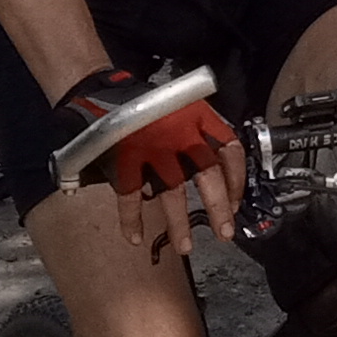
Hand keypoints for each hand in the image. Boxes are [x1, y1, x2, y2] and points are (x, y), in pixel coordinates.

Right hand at [56, 67, 244, 258]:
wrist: (100, 91)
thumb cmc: (144, 102)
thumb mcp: (180, 107)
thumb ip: (199, 133)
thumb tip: (219, 169)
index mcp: (198, 115)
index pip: (229, 150)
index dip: (236, 180)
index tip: (235, 203)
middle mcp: (179, 131)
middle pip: (207, 174)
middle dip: (218, 208)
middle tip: (225, 233)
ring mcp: (151, 147)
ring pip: (172, 192)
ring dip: (179, 223)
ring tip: (185, 246)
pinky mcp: (123, 159)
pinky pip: (131, 196)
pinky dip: (132, 220)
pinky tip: (135, 237)